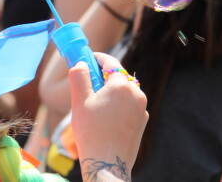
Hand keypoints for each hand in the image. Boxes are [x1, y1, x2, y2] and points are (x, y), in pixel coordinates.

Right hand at [69, 53, 147, 181]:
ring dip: (111, 91)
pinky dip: (118, 104)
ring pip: (124, 91)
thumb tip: (81, 63)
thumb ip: (79, 77)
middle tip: (87, 82)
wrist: (108, 163)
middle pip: (118, 77)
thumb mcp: (79, 101)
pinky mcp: (142, 122)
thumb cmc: (92, 131)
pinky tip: (105, 116)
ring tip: (94, 102)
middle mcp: (136, 94)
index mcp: (122, 85)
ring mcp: (142, 109)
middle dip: (103, 76)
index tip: (87, 58)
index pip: (110, 63)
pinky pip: (129, 105)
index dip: (97, 58)